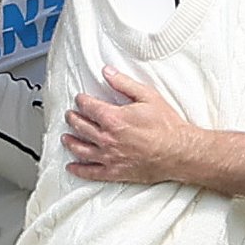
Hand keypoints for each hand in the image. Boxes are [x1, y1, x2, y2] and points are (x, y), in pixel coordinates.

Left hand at [61, 67, 194, 183]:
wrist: (179, 151)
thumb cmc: (166, 126)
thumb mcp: (148, 96)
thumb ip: (124, 83)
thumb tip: (107, 72)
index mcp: (113, 118)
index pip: (88, 107)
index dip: (81, 101)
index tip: (80, 99)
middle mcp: (106, 138)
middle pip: (81, 127)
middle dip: (73, 119)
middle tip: (70, 115)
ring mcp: (109, 157)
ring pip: (81, 149)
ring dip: (70, 142)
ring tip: (65, 138)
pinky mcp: (115, 172)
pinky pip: (91, 172)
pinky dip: (79, 170)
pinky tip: (72, 167)